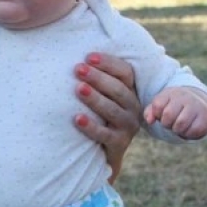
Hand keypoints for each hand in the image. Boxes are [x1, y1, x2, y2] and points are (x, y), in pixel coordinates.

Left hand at [73, 52, 141, 180]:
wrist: (104, 151)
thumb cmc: (100, 115)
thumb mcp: (103, 95)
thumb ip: (96, 77)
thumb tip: (74, 56)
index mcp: (130, 91)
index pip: (125, 72)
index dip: (108, 63)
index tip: (88, 56)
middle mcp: (133, 107)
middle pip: (118, 89)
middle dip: (98, 78)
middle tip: (78, 69)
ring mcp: (128, 126)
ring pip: (112, 110)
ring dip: (95, 99)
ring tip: (78, 88)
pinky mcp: (119, 143)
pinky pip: (104, 135)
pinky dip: (90, 127)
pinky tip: (76, 118)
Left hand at [144, 88, 206, 138]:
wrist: (199, 105)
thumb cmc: (174, 107)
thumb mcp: (161, 106)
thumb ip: (150, 112)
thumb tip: (149, 121)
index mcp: (171, 93)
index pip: (157, 105)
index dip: (157, 115)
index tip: (161, 114)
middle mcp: (185, 97)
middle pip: (168, 115)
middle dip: (166, 123)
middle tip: (170, 122)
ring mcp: (196, 106)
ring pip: (180, 124)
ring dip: (176, 129)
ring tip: (178, 125)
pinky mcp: (204, 118)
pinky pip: (191, 131)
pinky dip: (187, 133)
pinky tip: (188, 127)